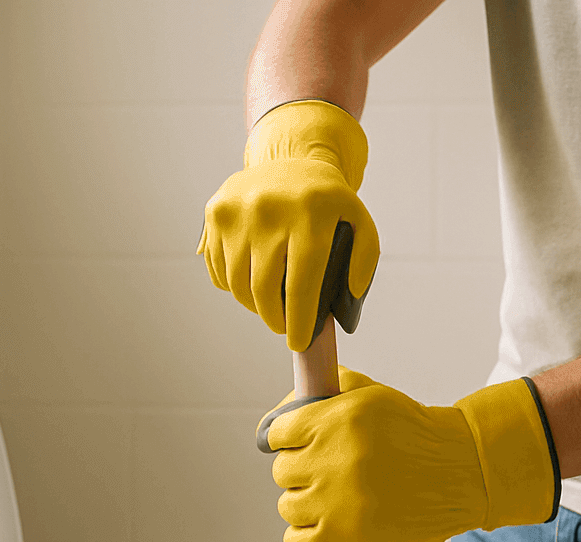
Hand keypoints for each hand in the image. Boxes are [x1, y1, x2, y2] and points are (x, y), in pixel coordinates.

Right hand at [199, 100, 379, 350]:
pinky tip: (249, 284)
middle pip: (264, 289)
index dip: (299, 322)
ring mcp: (237, 211)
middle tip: (284, 328)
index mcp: (309, 215)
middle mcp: (269, 210)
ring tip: (269, 307)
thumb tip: (350, 295)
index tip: (298, 342)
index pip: (301, 285)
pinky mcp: (216, 213)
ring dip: (253, 306)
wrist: (291, 159)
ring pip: (237, 284)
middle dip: (274, 320)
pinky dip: (232, 286)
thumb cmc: (328, 201)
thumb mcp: (359, 220)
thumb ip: (364, 258)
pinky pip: (218, 268)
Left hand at [257, 369, 559, 541]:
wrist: (459, 469)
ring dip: (306, 504)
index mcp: (337, 419)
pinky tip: (322, 529)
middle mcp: (335, 459)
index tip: (303, 446)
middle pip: (282, 471)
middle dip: (303, 471)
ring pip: (288, 506)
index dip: (289, 440)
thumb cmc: (410, 431)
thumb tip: (269, 426)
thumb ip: (318, 395)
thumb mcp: (367, 394)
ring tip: (334, 499)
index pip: (276, 434)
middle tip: (331, 472)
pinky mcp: (350, 536)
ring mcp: (340, 500)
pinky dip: (303, 538)